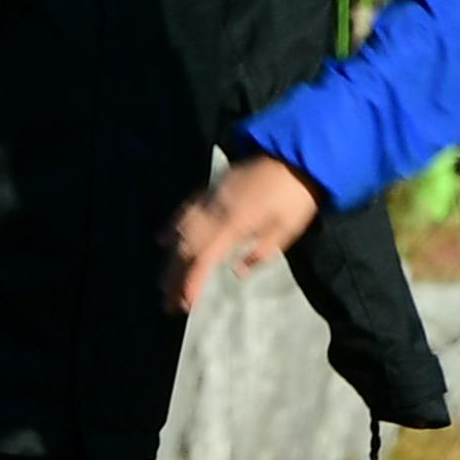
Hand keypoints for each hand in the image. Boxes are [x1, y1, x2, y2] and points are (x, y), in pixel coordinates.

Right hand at [169, 154, 322, 312]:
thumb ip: (260, 253)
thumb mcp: (287, 230)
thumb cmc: (296, 197)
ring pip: (181, 229)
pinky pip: (185, 208)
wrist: (296, 156)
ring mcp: (211, 196)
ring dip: (170, 258)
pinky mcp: (213, 187)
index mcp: (235, 223)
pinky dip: (172, 226)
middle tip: (167, 302)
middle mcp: (216, 210)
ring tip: (163, 281)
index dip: (191, 282)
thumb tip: (236, 272)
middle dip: (174, 277)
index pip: (204, 258)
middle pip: (186, 247)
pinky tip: (163, 240)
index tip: (185, 304)